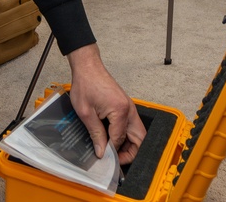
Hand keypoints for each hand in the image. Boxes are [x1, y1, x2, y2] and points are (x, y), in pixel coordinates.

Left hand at [66, 44, 145, 164]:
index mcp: (120, 111)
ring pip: (137, 133)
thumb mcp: (86, 112)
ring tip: (113, 151)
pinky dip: (125, 135)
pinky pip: (130, 125)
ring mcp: (129, 107)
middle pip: (139, 138)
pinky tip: (112, 139)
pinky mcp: (125, 106)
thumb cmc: (86, 84)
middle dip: (130, 152)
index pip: (120, 140)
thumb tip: (101, 151)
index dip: (112, 152)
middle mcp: (129, 109)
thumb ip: (96, 133)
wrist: (88, 67)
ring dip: (129, 144)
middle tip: (116, 160)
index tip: (103, 157)